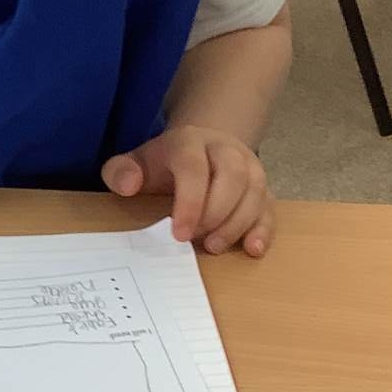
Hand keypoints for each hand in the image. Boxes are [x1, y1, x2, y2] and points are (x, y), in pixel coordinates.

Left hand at [102, 126, 274, 256]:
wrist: (199, 148)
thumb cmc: (165, 164)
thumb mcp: (137, 163)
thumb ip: (121, 172)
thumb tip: (128, 185)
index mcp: (189, 142)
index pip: (194, 167)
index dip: (190, 202)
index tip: (179, 234)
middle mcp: (225, 150)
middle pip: (233, 176)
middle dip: (216, 213)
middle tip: (197, 241)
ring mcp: (249, 167)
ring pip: (255, 191)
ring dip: (237, 224)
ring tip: (214, 247)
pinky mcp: (262, 188)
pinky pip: (270, 206)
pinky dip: (264, 229)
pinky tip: (252, 249)